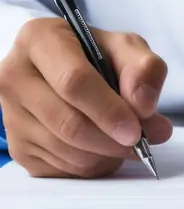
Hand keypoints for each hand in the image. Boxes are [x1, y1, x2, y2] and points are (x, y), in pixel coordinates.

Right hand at [0, 17, 171, 177]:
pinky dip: (90, 165)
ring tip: (124, 142)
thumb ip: (144, 68)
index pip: (73, 82)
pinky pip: (60, 168)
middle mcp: (15, 75)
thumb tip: (145, 106)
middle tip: (140, 142)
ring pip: (65, 151)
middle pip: (68, 123)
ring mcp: (11, 114)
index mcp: (39, 39)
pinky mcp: (17, 145)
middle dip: (111, 140)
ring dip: (105, 155)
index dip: (108, 110)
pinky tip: (102, 148)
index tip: (136, 129)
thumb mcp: (125, 47)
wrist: (64, 70)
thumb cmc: (93, 55)